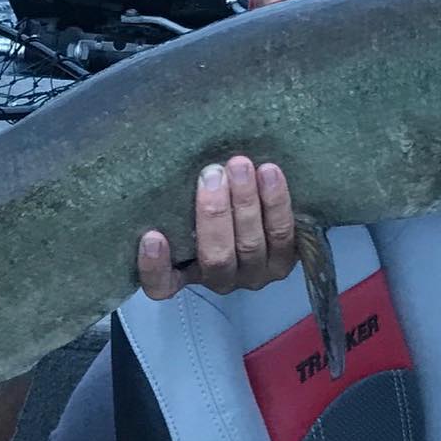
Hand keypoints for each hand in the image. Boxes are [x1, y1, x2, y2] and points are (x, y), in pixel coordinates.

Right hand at [138, 156, 296, 300]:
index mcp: (185, 275)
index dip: (155, 266)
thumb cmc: (210, 203)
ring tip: (241, 166)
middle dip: (214, 214)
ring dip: (247, 203)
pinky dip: (277, 204)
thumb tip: (153, 156)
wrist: (260, 207)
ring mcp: (256, 273)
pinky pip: (285, 234)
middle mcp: (220, 279)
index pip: (162, 285)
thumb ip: (174, 198)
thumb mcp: (185, 207)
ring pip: (251, 244)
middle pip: (216, 257)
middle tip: (212, 173)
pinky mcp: (287, 259)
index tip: (153, 236)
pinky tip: (269, 172)